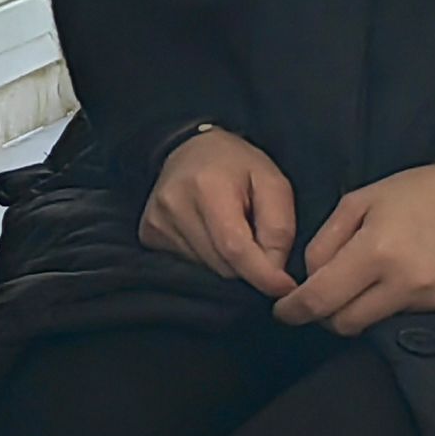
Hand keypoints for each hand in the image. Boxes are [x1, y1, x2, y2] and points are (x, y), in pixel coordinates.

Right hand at [140, 127, 297, 297]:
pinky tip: (209, 233)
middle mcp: (174, 205)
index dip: (262, 274)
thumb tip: (275, 273)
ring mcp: (156, 222)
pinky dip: (207, 258)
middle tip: (256, 237)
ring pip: (207, 269)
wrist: (191, 147)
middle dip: (248, 264)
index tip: (285, 288)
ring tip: (230, 230)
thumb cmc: (238, 165)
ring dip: (227, 261)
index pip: (234, 247)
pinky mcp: (149, 234)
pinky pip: (188, 266)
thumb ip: (279, 228)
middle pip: (222, 265)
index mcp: (207, 187)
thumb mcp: (273, 182)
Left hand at [275, 153, 434, 335]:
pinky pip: (408, 321)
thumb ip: (326, 242)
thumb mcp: (360, 201)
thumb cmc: (419, 192)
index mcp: (375, 252)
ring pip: (376, 325)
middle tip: (323, 296)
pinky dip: (393, 308)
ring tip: (366, 284)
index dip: (294, 311)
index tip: (283, 312)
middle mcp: (404, 283)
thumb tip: (309, 278)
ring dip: (360, 311)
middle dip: (325, 315)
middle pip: (345, 324)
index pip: (321, 299)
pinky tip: (400, 283)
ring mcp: (433, 301)